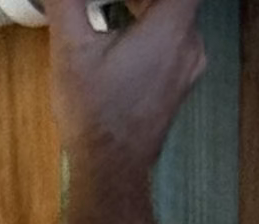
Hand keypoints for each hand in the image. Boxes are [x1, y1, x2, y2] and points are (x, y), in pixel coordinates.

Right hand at [47, 0, 205, 176]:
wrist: (111, 172)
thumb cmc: (94, 114)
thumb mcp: (72, 51)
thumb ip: (67, 4)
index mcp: (172, 26)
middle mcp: (191, 43)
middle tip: (108, 3)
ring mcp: (189, 67)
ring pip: (176, 19)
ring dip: (148, 9)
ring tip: (115, 11)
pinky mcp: (180, 86)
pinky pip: (174, 44)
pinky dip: (154, 32)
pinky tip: (125, 42)